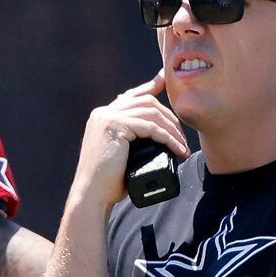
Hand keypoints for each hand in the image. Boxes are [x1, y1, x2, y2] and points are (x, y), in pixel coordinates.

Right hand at [71, 74, 188, 214]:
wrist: (92, 196)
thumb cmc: (108, 184)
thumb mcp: (121, 156)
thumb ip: (131, 142)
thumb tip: (156, 140)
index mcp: (103, 116)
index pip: (132, 96)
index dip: (151, 86)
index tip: (165, 81)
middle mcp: (104, 112)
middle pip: (146, 101)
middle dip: (169, 116)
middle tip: (183, 136)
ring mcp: (108, 117)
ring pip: (150, 112)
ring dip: (171, 129)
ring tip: (182, 146)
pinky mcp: (115, 126)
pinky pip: (150, 126)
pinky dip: (167, 137)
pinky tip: (176, 148)